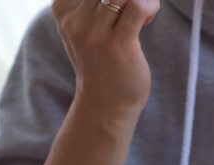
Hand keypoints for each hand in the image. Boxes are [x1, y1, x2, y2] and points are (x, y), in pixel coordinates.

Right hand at [52, 0, 160, 117]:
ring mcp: (95, 33)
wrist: (105, 105)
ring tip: (142, 13)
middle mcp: (75, 20)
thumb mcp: (86, 28)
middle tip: (135, 8)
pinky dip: (150, 5)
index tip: (121, 5)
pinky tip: (147, 21)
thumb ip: (93, 4)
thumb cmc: (102, 63)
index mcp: (63, 10)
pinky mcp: (118, 45)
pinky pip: (138, 6)